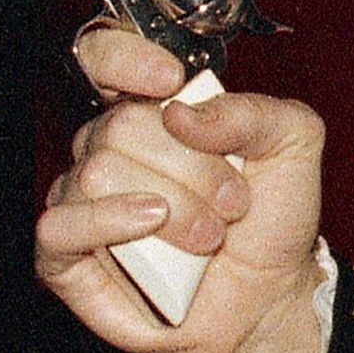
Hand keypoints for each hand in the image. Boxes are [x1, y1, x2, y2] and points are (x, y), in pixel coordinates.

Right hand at [37, 25, 333, 352]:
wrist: (273, 293)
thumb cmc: (274, 217)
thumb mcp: (295, 145)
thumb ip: (255, 111)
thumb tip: (182, 112)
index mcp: (154, 112)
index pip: (102, 59)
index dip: (122, 60)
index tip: (169, 80)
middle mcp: (110, 150)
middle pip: (120, 126)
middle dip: (194, 165)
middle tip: (234, 200)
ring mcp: (84, 202)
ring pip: (98, 172)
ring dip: (175, 205)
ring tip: (211, 233)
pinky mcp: (66, 255)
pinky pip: (59, 225)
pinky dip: (109, 221)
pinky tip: (151, 224)